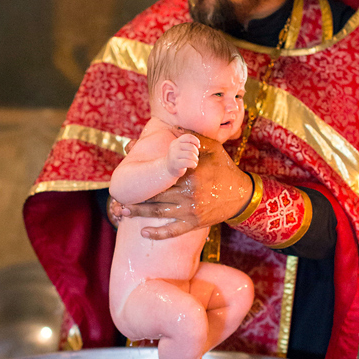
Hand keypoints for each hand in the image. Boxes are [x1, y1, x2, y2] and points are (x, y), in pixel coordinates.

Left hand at [121, 130, 252, 239]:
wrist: (242, 195)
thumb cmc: (225, 168)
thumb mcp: (213, 148)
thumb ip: (192, 137)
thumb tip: (173, 125)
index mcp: (189, 174)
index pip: (161, 173)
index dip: (143, 174)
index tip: (126, 173)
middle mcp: (188, 193)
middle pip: (155, 195)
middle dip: (135, 197)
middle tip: (116, 197)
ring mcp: (190, 210)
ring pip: (159, 212)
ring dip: (139, 213)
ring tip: (121, 212)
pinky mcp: (194, 222)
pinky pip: (173, 230)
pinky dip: (158, 233)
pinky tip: (143, 231)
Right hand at [166, 133, 199, 177]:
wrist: (167, 169)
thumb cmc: (178, 158)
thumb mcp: (180, 148)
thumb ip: (188, 145)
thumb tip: (198, 145)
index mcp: (176, 142)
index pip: (188, 137)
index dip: (195, 141)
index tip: (198, 146)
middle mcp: (174, 147)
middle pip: (191, 147)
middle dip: (196, 152)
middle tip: (195, 157)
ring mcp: (174, 155)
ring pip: (191, 155)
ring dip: (196, 159)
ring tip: (195, 162)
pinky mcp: (176, 164)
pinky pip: (189, 162)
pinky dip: (194, 164)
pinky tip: (193, 166)